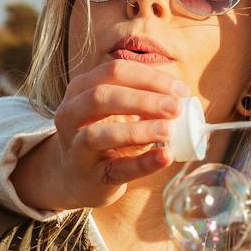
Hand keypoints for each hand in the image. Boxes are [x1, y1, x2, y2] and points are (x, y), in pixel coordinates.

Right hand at [16, 60, 190, 210]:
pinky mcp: (88, 177)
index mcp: (81, 89)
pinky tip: (164, 156)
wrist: (78, 178)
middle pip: (101, 96)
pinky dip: (142, 163)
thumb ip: (143, 100)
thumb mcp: (118, 111)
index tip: (180, 90)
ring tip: (168, 131)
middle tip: (175, 108)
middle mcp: (70, 114)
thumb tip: (180, 97)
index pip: (114, 72)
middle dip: (142, 100)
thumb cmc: (105, 136)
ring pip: (97, 134)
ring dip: (137, 130)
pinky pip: (115, 169)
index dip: (149, 78)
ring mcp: (75, 147)